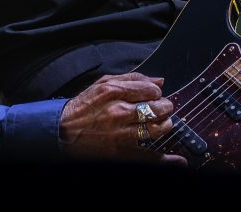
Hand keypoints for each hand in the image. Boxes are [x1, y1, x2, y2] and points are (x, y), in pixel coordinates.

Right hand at [57, 71, 187, 166]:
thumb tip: (159, 80)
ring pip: (157, 129)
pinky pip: (148, 157)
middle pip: (157, 109)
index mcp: (114, 92)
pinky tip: (178, 160)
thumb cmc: (83, 107)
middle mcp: (119, 112)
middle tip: (162, 109)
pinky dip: (166, 161)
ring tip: (162, 124)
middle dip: (164, 107)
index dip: (157, 92)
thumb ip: (132, 79)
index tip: (154, 95)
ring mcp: (121, 134)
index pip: (151, 90)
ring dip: (165, 125)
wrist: (62, 132)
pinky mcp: (121, 153)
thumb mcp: (103, 84)